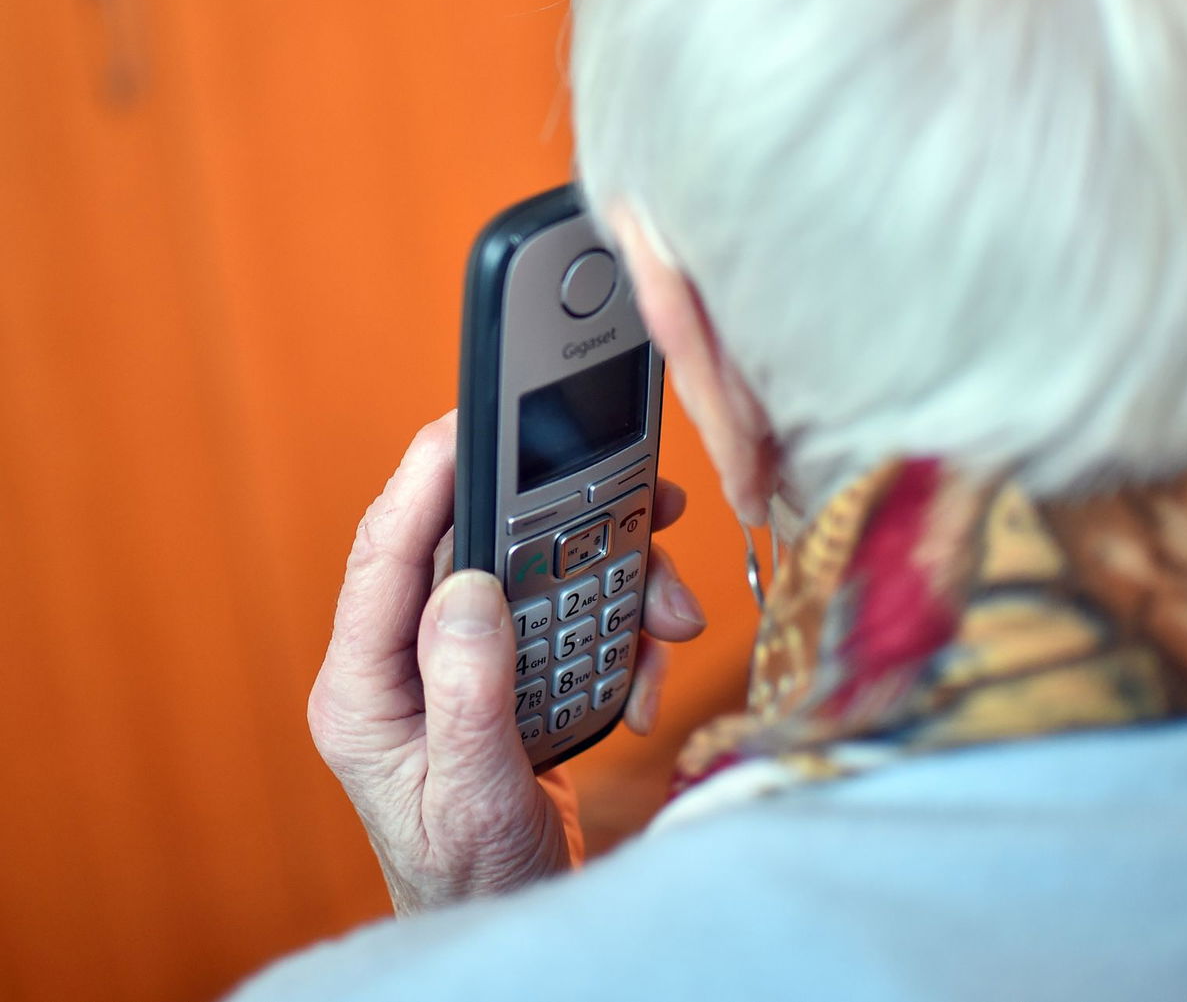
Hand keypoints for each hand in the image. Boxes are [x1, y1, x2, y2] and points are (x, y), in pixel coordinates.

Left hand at [307, 410, 705, 914]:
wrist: (510, 920)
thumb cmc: (472, 877)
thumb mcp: (472, 798)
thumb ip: (467, 693)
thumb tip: (468, 585)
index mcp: (364, 688)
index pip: (383, 556)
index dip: (425, 479)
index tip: (472, 421)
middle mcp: (405, 662)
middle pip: (478, 547)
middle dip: (568, 530)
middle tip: (645, 506)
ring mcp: (460, 663)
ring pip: (537, 576)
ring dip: (616, 587)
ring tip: (668, 618)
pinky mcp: (509, 671)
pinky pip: (570, 619)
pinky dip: (621, 638)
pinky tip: (643, 679)